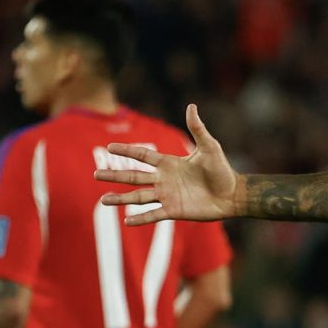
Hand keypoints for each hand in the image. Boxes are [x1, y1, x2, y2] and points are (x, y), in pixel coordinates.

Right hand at [95, 104, 240, 224]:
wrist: (232, 194)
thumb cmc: (222, 170)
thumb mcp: (210, 147)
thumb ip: (198, 128)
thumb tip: (191, 106)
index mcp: (169, 163)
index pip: (142, 156)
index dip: (126, 151)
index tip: (109, 146)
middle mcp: (164, 179)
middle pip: (133, 177)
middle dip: (114, 176)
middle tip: (95, 174)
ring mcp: (167, 196)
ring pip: (138, 196)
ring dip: (120, 198)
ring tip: (103, 200)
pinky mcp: (174, 210)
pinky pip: (154, 214)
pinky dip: (141, 218)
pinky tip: (126, 221)